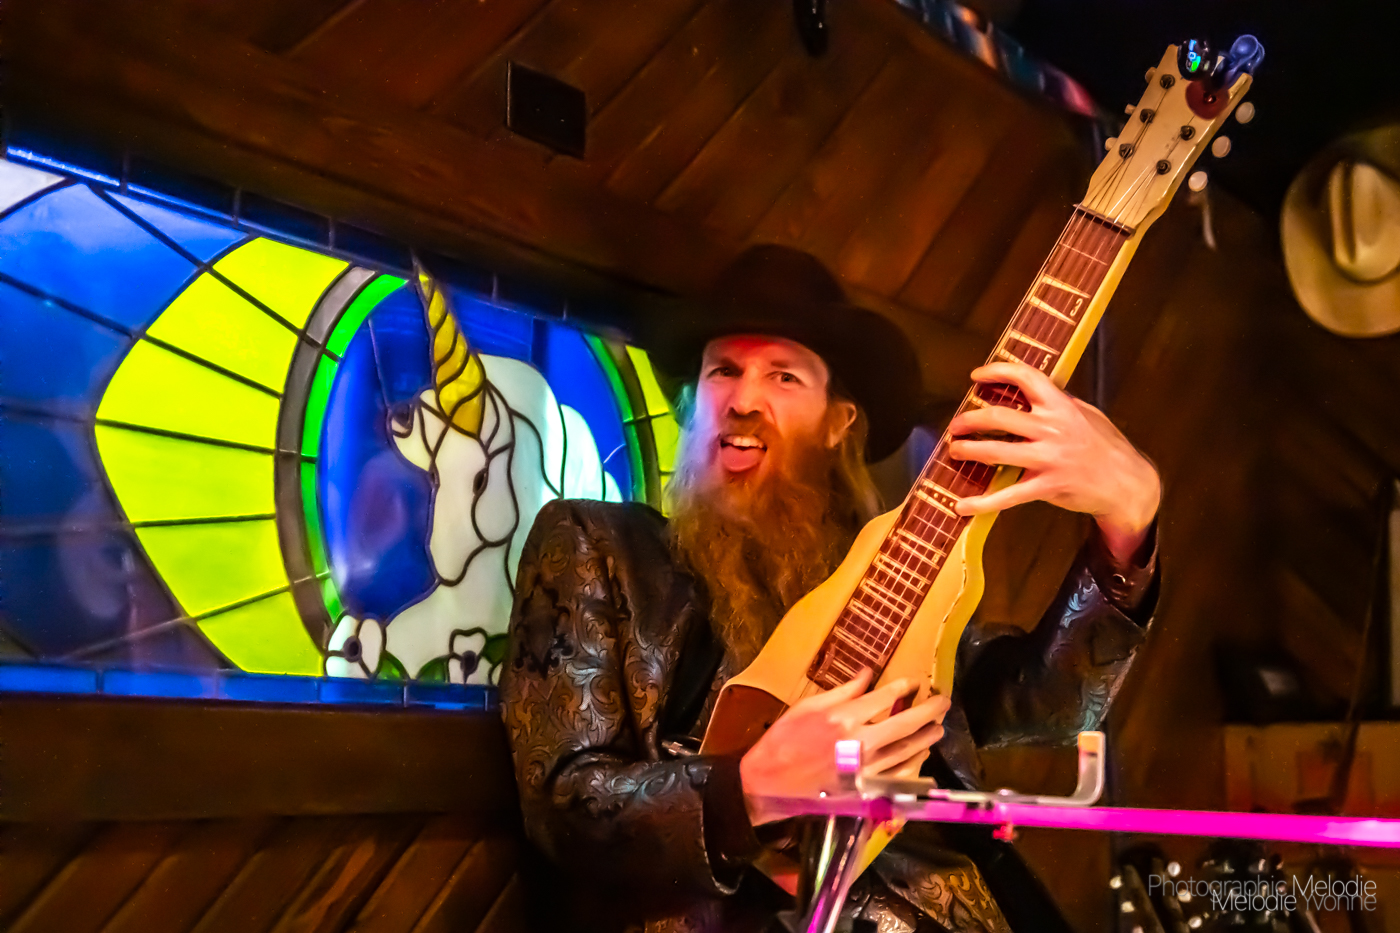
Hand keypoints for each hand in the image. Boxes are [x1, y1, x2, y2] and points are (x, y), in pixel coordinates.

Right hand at [739, 670, 949, 825]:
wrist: (769, 783)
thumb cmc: (783, 740)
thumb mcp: (807, 707)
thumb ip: (842, 691)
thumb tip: (868, 675)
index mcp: (844, 718)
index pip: (885, 698)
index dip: (904, 688)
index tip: (915, 682)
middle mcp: (860, 743)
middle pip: (906, 724)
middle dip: (929, 710)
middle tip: (944, 701)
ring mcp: (866, 769)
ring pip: (908, 750)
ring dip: (927, 736)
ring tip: (938, 726)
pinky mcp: (865, 789)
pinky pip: (899, 775)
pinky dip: (914, 763)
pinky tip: (921, 754)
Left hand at [946, 362, 1159, 564]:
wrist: (1128, 484)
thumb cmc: (1106, 446)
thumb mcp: (1087, 414)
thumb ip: (1059, 403)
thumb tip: (1029, 390)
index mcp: (1061, 406)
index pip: (1026, 377)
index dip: (996, 372)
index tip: (976, 376)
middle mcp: (1053, 428)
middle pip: (999, 416)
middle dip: (970, 420)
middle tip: (956, 425)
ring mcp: (1049, 458)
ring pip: (996, 452)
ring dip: (969, 450)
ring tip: (954, 451)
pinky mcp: (1047, 486)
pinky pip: (1007, 495)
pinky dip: (981, 502)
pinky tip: (962, 505)